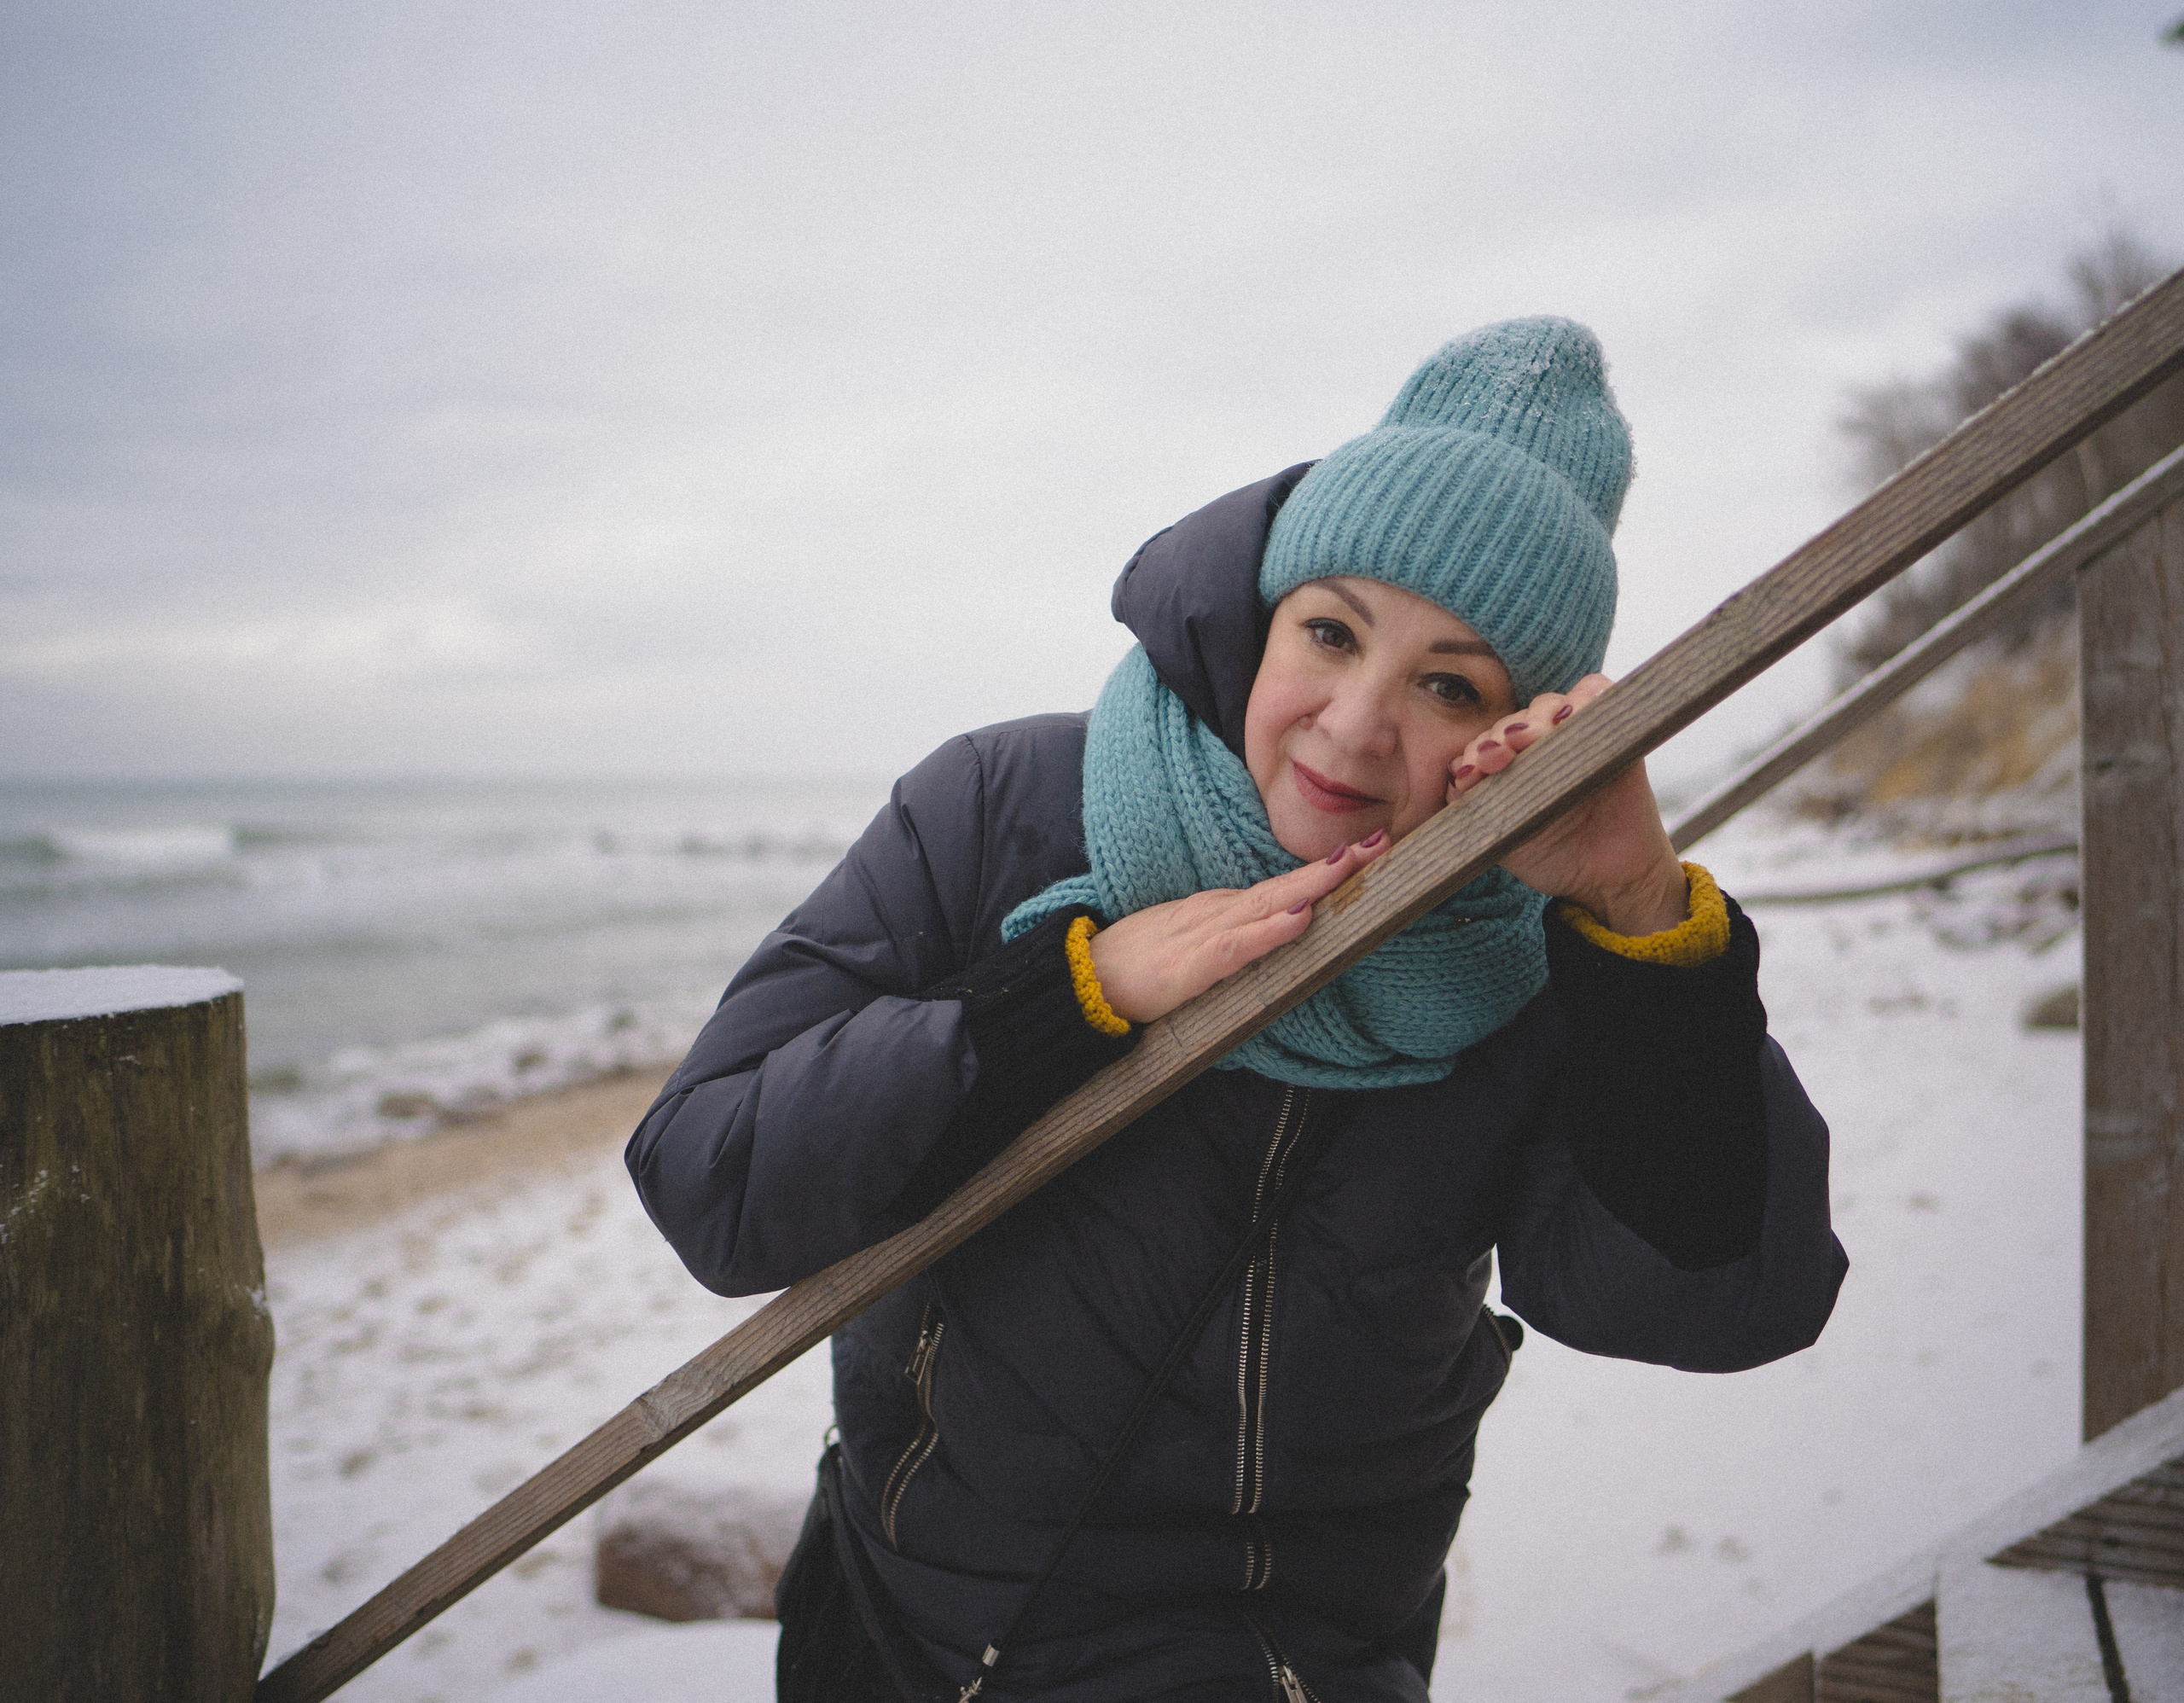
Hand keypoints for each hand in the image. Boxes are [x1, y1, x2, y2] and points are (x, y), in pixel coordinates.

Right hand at [1087, 832, 1394, 1023]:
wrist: (1082, 983)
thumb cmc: (1136, 969)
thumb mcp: (1192, 948)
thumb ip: (1231, 940)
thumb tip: (1275, 930)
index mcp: (1220, 912)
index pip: (1282, 887)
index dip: (1324, 872)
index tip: (1367, 853)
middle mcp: (1216, 914)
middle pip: (1284, 885)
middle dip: (1333, 866)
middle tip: (1380, 843)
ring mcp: (1202, 935)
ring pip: (1266, 905)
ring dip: (1310, 886)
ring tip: (1352, 865)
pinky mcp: (1189, 965)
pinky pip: (1235, 946)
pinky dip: (1269, 931)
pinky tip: (1299, 919)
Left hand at [1444, 675, 1687, 934]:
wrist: (1605, 878)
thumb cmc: (1551, 856)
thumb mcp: (1503, 834)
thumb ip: (1475, 805)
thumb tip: (1456, 775)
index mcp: (1507, 765)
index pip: (1484, 746)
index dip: (1474, 755)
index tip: (1468, 775)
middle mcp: (1537, 745)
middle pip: (1513, 722)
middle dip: (1500, 736)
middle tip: (1496, 755)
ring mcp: (1574, 733)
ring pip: (1549, 705)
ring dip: (1536, 717)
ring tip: (1529, 735)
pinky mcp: (1611, 728)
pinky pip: (1597, 693)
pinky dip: (1586, 695)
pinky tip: (1573, 713)